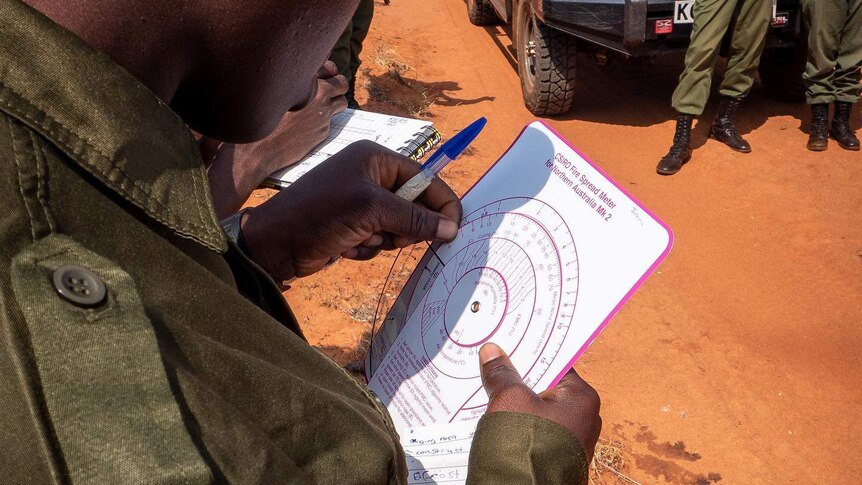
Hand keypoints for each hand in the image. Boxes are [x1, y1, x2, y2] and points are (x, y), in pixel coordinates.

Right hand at [207, 61, 348, 217]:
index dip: (329, 73)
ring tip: (322, 110)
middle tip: (329, 94)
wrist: (258, 146)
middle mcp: (316, 91)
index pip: (330, 67)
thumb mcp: (274, 91)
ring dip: (336, 104)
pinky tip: (309, 125)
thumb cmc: (261, 117)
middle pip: (342, 82)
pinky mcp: (324, 128)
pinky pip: (332, 120)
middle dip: (338, 87)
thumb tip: (309, 77)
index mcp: (303, 77)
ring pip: (343, 101)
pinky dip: (324, 121)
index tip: (324, 79)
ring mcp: (322, 111)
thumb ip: (293, 81)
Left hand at [241, 140, 461, 281]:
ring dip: (383, 239)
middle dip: (403, 225)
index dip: (441, 202)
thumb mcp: (371, 211)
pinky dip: (367, 247)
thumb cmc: (320, 215)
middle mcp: (370, 176)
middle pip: (414, 205)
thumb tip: (451, 228)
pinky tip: (346, 246)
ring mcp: (361, 202)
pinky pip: (379, 239)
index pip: (424, 178)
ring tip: (359, 238)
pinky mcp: (353, 225)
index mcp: (375, 158)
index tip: (456, 227)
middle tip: (389, 234)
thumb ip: (414, 218)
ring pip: (398, 227)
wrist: (275, 244)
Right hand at [479, 343, 600, 460]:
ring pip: (536, 409)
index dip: (532, 351)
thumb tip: (492, 351)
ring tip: (486, 384)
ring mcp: (568, 441)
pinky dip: (514, 421)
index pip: (557, 363)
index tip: (510, 341)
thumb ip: (502, 374)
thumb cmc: (525, 446)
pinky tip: (490, 413)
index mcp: (582, 399)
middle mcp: (583, 419)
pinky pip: (532, 429)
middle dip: (518, 377)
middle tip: (492, 360)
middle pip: (545, 387)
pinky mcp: (552, 457)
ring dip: (513, 400)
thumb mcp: (509, 400)